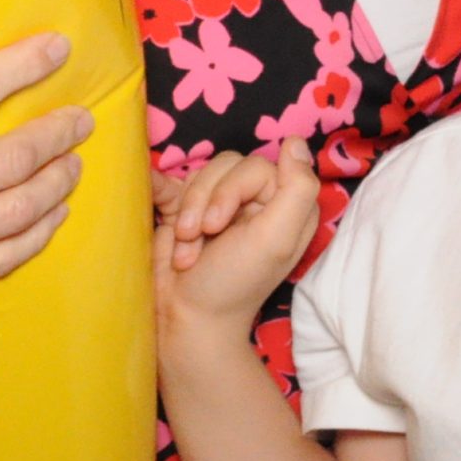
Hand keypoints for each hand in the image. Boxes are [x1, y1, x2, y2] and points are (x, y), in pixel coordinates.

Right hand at [0, 0, 91, 356]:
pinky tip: (52, 218)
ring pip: (20, 211)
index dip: (21, 67)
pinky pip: (2, 260)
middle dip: (59, 132)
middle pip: (14, 156)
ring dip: (59, 183)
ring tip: (76, 161)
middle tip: (82, 115)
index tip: (56, 48)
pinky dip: (38, 236)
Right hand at [149, 139, 320, 350]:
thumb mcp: (276, 240)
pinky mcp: (186, 209)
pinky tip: (163, 218)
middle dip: (203, 205)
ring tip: (184, 250)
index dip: (231, 190)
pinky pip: (174, 181)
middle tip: (196, 240)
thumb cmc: (234, 285)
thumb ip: (297, 189)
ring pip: (200, 175)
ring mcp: (219, 203)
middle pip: (225, 166)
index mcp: (285, 204)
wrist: (184, 319)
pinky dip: (165, 197)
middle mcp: (256, 199)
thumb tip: (294, 141)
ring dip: (186, 214)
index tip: (217, 225)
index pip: (258, 166)